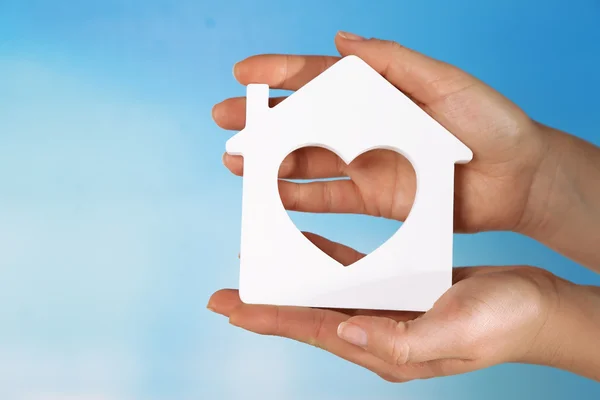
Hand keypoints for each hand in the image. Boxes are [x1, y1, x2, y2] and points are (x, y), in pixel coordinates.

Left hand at [208, 233, 599, 381]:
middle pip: (308, 317)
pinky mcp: (399, 292)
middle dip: (267, 306)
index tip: (229, 309)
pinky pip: (351, 276)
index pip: (314, 331)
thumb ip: (399, 338)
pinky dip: (324, 263)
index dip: (270, 319)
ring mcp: (387, 313)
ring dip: (289, 284)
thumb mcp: (456, 332)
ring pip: (324, 296)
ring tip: (257, 270)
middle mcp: (378, 333)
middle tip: (226, 296)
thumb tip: (344, 333)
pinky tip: (307, 249)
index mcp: (387, 347)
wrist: (538, 307)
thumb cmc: (505, 323)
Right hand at [213, 31, 548, 233]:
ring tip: (236, 160)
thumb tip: (341, 38)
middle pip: (302, 121)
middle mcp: (364, 126)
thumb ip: (392, 62)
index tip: (243, 73)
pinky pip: (329, 198)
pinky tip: (271, 194)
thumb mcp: (444, 82)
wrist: (516, 178)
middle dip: (261, 118)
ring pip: (307, 160)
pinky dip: (299, 197)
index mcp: (377, 92)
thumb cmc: (489, 122)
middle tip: (225, 117)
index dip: (279, 73)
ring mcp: (366, 163)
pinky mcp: (375, 197)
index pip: (318, 78)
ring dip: (270, 161)